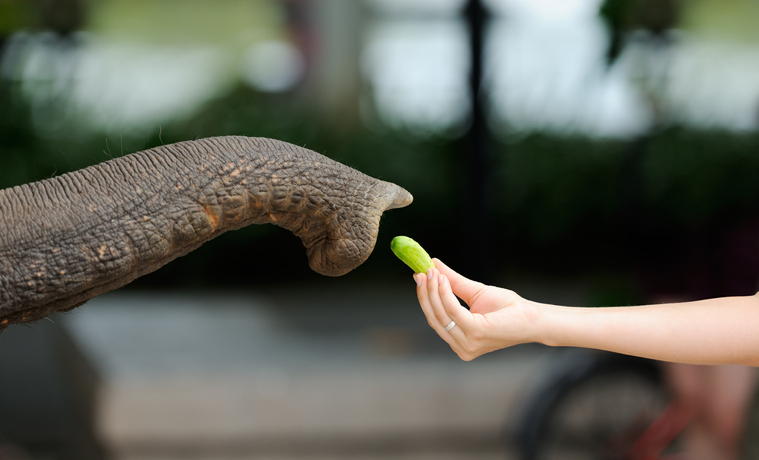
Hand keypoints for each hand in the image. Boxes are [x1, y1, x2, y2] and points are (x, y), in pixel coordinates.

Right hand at [415, 259, 536, 359]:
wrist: (532, 318)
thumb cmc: (507, 308)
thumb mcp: (474, 293)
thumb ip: (453, 283)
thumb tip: (434, 264)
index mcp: (460, 342)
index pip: (435, 319)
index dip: (424, 298)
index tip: (418, 276)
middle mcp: (461, 347)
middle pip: (434, 317)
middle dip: (425, 293)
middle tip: (421, 272)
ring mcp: (467, 343)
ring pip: (440, 314)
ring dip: (433, 290)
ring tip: (432, 272)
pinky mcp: (475, 333)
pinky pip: (453, 310)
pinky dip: (445, 293)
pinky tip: (442, 279)